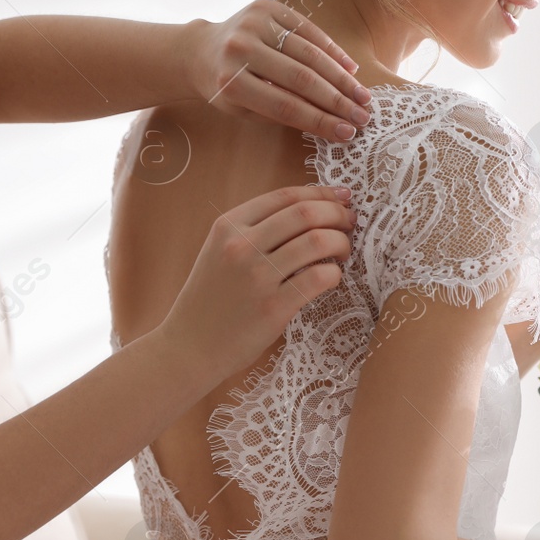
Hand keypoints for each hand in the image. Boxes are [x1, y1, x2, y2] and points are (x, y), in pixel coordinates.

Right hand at [156, 184, 354, 380]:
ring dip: (341, 242)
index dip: (321, 193)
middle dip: (337, 214)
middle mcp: (241, 245)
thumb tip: (311, 210)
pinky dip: (334, 274)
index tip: (341, 197)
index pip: (286, 196)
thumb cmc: (211, 299)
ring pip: (318, 242)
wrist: (189, 346)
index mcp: (228, 225)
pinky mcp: (273, 307)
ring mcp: (257, 276)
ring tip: (343, 251)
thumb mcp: (220, 251)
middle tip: (350, 223)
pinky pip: (319, 278)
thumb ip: (255, 229)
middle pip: (306, 213)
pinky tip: (332, 278)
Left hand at [186, 0, 372, 142]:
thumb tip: (334, 122)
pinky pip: (308, 29)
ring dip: (341, 77)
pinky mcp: (266, 6)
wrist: (200, 51)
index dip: (319, 120)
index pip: (285, 106)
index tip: (346, 133)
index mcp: (230, 82)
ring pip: (309, 53)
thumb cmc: (227, 88)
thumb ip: (283, 112)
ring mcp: (253, 23)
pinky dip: (332, 50)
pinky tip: (350, 69)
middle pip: (301, 79)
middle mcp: (240, 49)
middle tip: (362, 116)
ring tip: (362, 97)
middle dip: (337, 101)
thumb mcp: (246, 109)